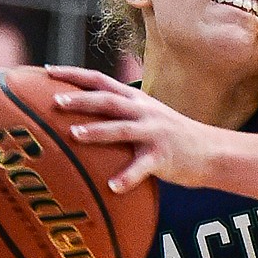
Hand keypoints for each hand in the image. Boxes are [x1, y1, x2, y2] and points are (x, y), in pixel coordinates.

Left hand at [46, 66, 223, 192]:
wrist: (210, 151)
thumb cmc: (171, 137)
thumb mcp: (146, 117)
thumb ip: (120, 114)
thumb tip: (83, 116)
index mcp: (135, 99)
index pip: (99, 80)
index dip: (73, 74)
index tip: (47, 70)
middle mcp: (143, 111)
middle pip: (107, 100)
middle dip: (81, 99)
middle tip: (54, 101)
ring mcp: (154, 133)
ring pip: (122, 129)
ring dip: (97, 131)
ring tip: (74, 136)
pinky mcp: (163, 156)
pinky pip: (142, 168)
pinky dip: (127, 177)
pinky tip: (112, 187)